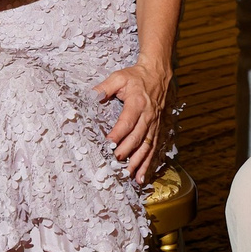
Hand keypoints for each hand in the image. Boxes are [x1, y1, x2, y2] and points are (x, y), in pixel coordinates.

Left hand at [93, 57, 172, 179]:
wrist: (159, 74)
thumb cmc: (136, 76)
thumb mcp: (119, 77)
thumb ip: (104, 87)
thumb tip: (91, 96)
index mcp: (137, 102)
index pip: (127, 121)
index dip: (118, 133)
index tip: (108, 144)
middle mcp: (148, 116)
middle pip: (137, 137)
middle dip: (126, 151)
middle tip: (115, 162)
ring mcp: (154, 124)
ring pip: (147, 146)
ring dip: (138, 162)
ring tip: (129, 176)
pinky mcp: (158, 129)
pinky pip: (153, 149)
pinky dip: (148, 164)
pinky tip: (141, 177)